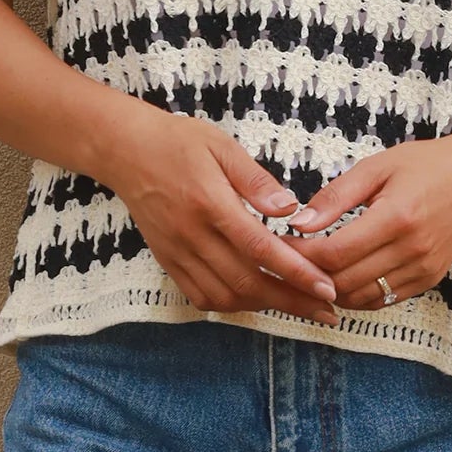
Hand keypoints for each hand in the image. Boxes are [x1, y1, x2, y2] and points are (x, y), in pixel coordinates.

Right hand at [102, 103, 343, 327]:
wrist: (124, 150)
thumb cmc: (177, 141)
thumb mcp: (222, 146)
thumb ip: (256, 180)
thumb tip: (290, 208)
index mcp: (210, 203)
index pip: (260, 249)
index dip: (297, 273)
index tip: (326, 288)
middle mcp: (192, 234)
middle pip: (247, 281)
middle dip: (291, 300)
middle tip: (326, 309)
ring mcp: (176, 252)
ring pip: (224, 295)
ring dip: (263, 305)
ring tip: (297, 305)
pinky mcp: (167, 260)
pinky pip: (200, 296)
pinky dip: (231, 303)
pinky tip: (254, 298)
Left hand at [271, 133, 451, 310]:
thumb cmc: (425, 165)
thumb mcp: (377, 167)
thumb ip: (336, 197)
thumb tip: (298, 223)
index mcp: (396, 217)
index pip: (336, 252)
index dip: (301, 254)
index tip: (280, 244)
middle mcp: (411, 249)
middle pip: (344, 281)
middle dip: (309, 275)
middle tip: (286, 261)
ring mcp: (422, 269)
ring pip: (361, 298)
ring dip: (329, 290)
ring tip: (309, 270)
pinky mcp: (428, 280)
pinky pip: (382, 299)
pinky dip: (355, 294)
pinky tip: (340, 277)